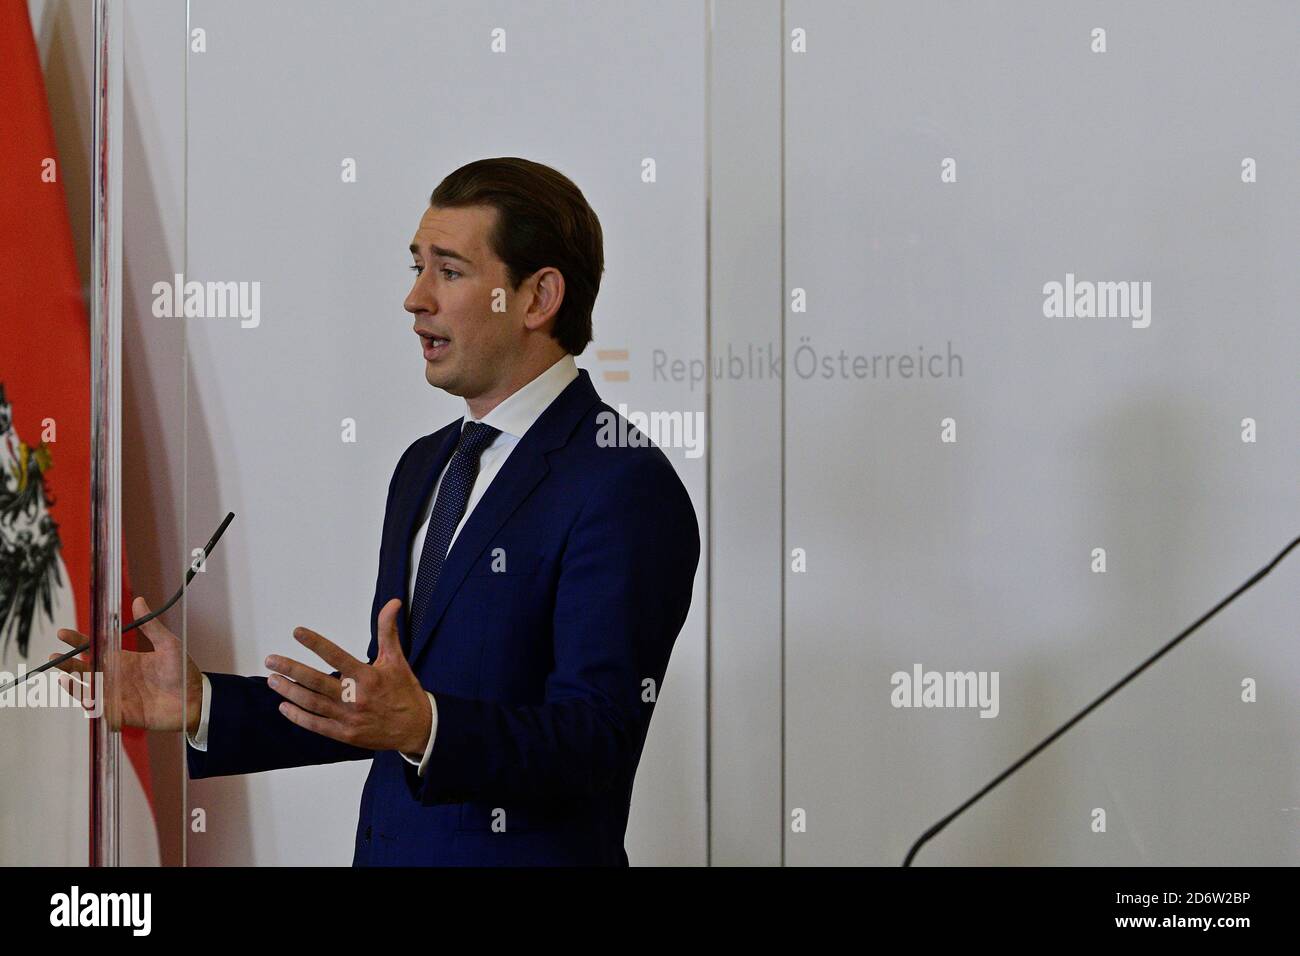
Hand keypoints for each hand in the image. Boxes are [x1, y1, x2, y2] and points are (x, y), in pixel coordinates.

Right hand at [50, 595, 204, 733]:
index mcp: (122, 659)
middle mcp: (115, 677)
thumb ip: (150, 626)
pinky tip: (88, 701)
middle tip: (54, 657)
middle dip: (67, 664)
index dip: (77, 641)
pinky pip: (103, 712)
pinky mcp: (123, 713)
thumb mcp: (167, 644)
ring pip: (88, 691)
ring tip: (65, 678)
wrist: (196, 698)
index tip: (62, 633)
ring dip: (75, 686)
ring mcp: (118, 695)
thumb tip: (139, 600)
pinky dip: (94, 708)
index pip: (94, 648)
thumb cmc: (182, 670)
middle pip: (85, 670)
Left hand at [265, 598, 430, 754]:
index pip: (337, 656)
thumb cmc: (404, 691)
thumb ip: (388, 631)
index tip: (297, 632)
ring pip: (312, 703)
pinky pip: (316, 725)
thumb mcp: (397, 659)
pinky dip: (298, 716)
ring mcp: (349, 718)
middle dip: (291, 669)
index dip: (316, 643)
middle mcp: (356, 697)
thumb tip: (392, 603)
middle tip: (271, 660)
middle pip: (316, 682)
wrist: (417, 728)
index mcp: (368, 677)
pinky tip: (284, 706)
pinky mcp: (345, 734)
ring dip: (290, 691)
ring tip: (273, 680)